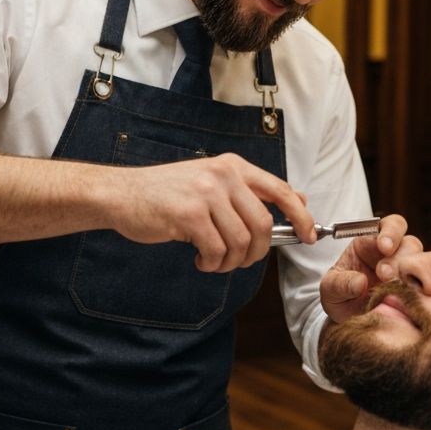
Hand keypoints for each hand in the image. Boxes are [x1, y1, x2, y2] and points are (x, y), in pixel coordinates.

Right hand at [108, 153, 313, 272]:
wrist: (122, 194)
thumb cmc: (166, 194)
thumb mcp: (211, 182)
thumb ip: (248, 191)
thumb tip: (298, 200)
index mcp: (233, 166)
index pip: (281, 190)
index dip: (301, 216)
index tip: (308, 235)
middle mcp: (223, 175)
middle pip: (262, 224)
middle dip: (256, 252)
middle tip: (239, 260)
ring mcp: (206, 193)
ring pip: (240, 242)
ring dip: (229, 262)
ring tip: (213, 260)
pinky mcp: (189, 214)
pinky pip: (216, 251)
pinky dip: (211, 263)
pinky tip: (198, 258)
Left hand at [319, 215, 421, 323]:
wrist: (349, 321)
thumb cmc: (339, 297)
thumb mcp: (330, 290)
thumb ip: (341, 284)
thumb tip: (360, 283)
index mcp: (370, 243)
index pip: (388, 226)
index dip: (390, 232)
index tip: (384, 247)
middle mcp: (393, 254)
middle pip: (409, 243)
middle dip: (399, 257)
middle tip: (386, 275)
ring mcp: (407, 272)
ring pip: (422, 263)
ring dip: (412, 274)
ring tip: (396, 289)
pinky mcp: (417, 291)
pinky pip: (428, 285)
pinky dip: (423, 290)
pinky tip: (414, 298)